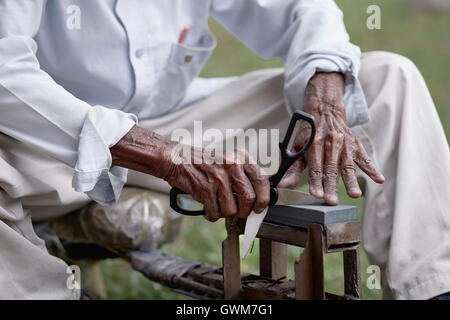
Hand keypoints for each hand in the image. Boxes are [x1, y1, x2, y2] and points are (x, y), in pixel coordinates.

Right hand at [110, 126, 269, 221]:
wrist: (177, 159)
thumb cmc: (204, 162)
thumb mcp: (228, 161)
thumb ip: (243, 176)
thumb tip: (257, 200)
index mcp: (241, 157)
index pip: (262, 180)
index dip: (263, 199)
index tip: (259, 208)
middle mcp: (232, 165)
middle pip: (249, 199)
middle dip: (243, 211)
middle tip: (237, 212)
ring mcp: (218, 178)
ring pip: (231, 210)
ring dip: (224, 213)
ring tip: (217, 205)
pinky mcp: (205, 189)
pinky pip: (215, 213)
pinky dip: (211, 215)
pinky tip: (207, 207)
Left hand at [279, 72, 384, 204]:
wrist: (324, 110)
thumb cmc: (309, 133)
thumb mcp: (297, 147)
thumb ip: (292, 169)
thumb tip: (282, 186)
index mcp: (314, 144)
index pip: (315, 167)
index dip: (315, 182)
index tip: (316, 194)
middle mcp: (330, 143)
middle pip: (331, 169)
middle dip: (331, 186)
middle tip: (331, 201)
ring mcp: (345, 144)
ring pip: (348, 166)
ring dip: (352, 181)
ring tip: (355, 194)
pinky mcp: (356, 144)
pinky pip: (365, 158)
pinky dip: (372, 169)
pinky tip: (378, 179)